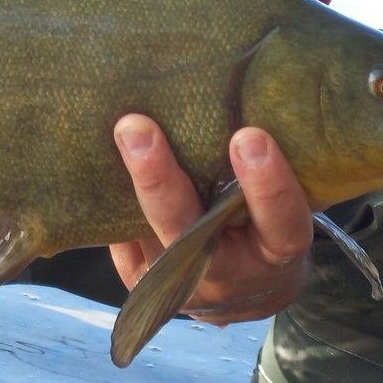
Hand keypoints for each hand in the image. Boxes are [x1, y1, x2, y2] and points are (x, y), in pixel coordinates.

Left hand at [108, 119, 311, 323]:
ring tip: (109, 134)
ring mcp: (183, 286)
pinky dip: (112, 204)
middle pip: (189, 232)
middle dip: (159, 180)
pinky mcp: (144, 282)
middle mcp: (229, 274)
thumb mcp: (283, 200)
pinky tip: (99, 163)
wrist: (248, 287)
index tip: (248, 137)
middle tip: (136, 128)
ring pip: (147, 236)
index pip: (280, 221)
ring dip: (123, 185)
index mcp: (277, 251)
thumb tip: (214, 95)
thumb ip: (258, 164)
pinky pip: (124, 243)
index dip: (267, 185)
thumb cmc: (267, 223)